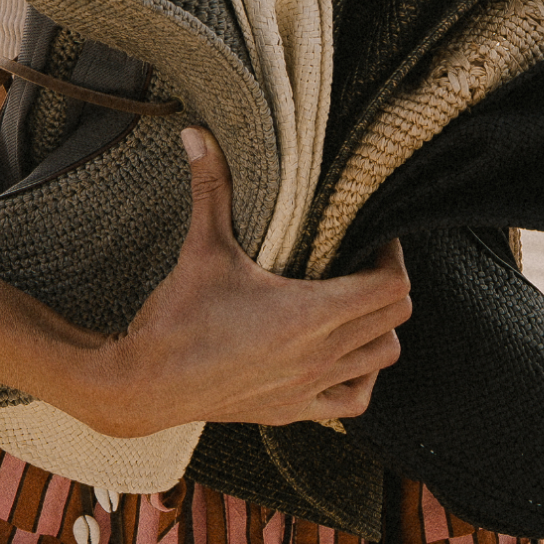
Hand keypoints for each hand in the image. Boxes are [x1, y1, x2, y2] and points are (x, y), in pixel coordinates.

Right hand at [66, 127, 409, 437]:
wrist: (148, 385)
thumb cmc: (179, 316)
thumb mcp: (202, 247)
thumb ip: (209, 187)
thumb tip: (196, 132)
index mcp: (308, 314)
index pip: (390, 287)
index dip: (392, 256)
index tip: (374, 235)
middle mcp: (319, 355)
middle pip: (395, 318)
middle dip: (388, 283)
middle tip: (365, 259)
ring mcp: (309, 388)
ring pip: (382, 358)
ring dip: (380, 327)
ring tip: (356, 300)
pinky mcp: (294, 411)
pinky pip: (354, 400)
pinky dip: (362, 374)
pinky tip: (342, 352)